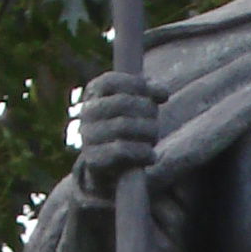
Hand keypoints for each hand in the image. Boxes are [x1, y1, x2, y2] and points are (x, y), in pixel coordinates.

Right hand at [74, 71, 162, 199]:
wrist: (109, 170)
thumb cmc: (127, 131)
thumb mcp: (137, 108)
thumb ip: (149, 94)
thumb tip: (163, 92)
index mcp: (94, 93)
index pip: (111, 80)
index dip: (138, 85)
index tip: (160, 96)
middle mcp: (87, 112)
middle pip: (122, 102)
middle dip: (148, 111)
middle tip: (156, 123)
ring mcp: (88, 135)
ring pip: (123, 125)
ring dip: (148, 133)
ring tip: (153, 140)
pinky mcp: (93, 159)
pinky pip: (122, 150)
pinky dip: (143, 152)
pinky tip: (150, 156)